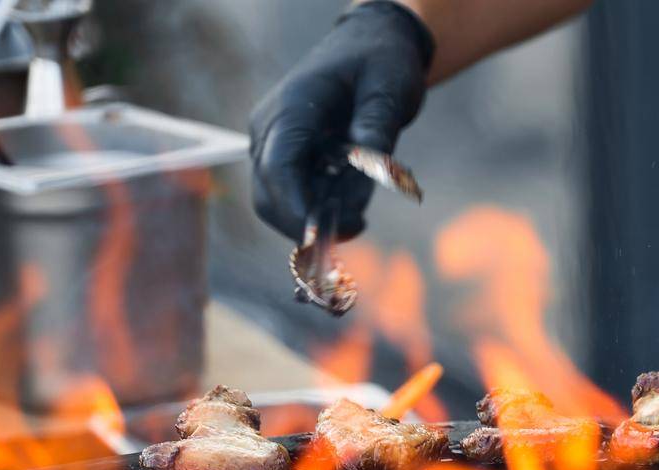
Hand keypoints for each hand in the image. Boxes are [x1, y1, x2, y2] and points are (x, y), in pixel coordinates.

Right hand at [249, 1, 434, 241]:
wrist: (371, 46)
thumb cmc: (380, 62)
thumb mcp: (390, 89)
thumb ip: (377, 129)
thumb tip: (371, 170)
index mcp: (293, 107)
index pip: (278, 167)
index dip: (296, 207)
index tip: (324, 236)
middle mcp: (271, 128)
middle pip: (269, 195)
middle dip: (308, 224)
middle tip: (358, 227)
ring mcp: (273, 143)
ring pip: (277, 203)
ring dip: (317, 219)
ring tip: (361, 214)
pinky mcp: (286, 156)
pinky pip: (293, 196)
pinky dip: (320, 211)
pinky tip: (354, 207)